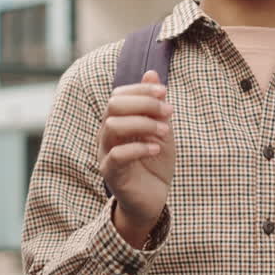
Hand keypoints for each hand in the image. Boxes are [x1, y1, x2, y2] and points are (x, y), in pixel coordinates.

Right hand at [99, 70, 174, 247]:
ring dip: (143, 124)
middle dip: (143, 103)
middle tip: (168, 111)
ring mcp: (105, 153)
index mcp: (115, 122)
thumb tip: (152, 74)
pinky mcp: (111, 173)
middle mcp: (106, 135)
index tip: (165, 93)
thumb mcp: (160, 131)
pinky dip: (140, 148)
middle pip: (113, 105)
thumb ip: (155, 106)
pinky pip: (118, 155)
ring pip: (113, 126)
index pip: (118, 94)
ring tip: (165, 131)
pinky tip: (156, 149)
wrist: (152, 200)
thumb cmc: (154, 165)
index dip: (141, 90)